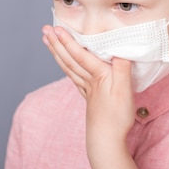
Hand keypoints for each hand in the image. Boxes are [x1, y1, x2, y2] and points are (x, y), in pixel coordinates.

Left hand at [41, 25, 134, 140]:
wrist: (107, 140)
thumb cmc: (117, 116)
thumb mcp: (124, 90)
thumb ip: (122, 69)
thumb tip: (120, 50)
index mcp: (98, 75)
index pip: (79, 55)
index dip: (68, 41)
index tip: (56, 28)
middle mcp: (89, 80)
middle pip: (69, 59)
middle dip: (56, 43)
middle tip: (44, 30)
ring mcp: (87, 89)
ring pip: (68, 67)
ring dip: (57, 53)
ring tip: (47, 41)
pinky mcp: (88, 96)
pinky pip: (73, 77)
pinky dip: (65, 67)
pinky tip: (63, 63)